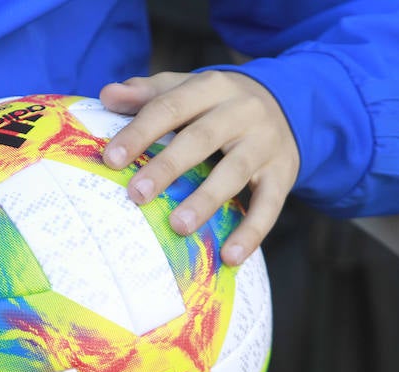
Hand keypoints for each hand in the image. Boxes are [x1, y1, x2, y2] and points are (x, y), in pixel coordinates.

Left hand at [100, 70, 298, 264]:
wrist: (291, 104)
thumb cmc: (219, 105)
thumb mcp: (189, 90)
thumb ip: (149, 93)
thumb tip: (107, 95)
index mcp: (211, 87)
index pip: (170, 106)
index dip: (140, 132)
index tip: (111, 159)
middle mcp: (241, 111)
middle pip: (201, 138)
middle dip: (167, 167)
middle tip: (137, 195)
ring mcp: (265, 143)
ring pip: (234, 172)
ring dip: (206, 200)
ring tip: (178, 227)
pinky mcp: (283, 174)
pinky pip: (269, 205)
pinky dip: (251, 232)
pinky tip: (231, 256)